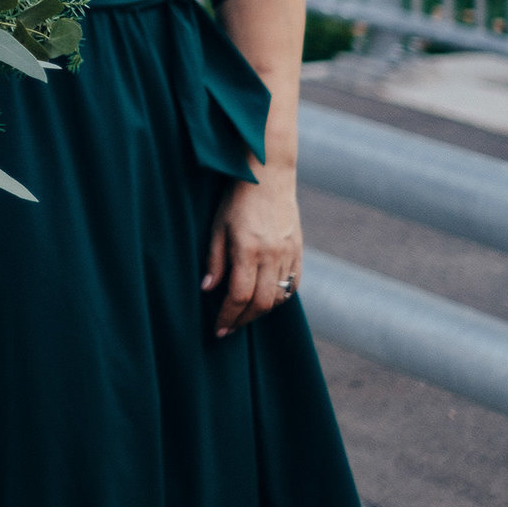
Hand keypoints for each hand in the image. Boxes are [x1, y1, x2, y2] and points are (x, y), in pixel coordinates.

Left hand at [203, 172, 302, 337]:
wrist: (269, 177)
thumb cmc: (237, 200)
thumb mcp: (217, 226)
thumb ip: (214, 259)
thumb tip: (208, 289)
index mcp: (248, 249)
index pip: (239, 295)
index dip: (228, 316)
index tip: (218, 329)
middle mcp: (272, 255)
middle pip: (261, 303)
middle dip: (244, 320)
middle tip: (230, 328)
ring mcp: (289, 254)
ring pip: (279, 297)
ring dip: (261, 311)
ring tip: (245, 315)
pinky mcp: (299, 251)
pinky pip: (293, 284)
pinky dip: (280, 297)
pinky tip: (266, 299)